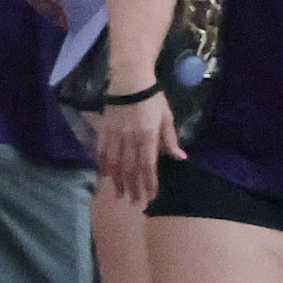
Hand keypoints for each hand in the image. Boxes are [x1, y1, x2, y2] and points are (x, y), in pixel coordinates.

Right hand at [93, 88, 169, 209]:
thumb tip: (181, 158)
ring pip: (114, 163)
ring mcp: (114, 134)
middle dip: (133, 187)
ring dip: (117, 181)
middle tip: (135, 202)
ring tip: (120, 195)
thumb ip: (170, 139)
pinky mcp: (104, 129)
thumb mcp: (167, 117)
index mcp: (147, 136)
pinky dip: (103, 165)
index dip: (149, 183)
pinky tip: (105, 176)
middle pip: (130, 168)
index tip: (151, 197)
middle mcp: (129, 138)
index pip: (148, 165)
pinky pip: (101, 151)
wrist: (130, 79)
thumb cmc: (152, 98)